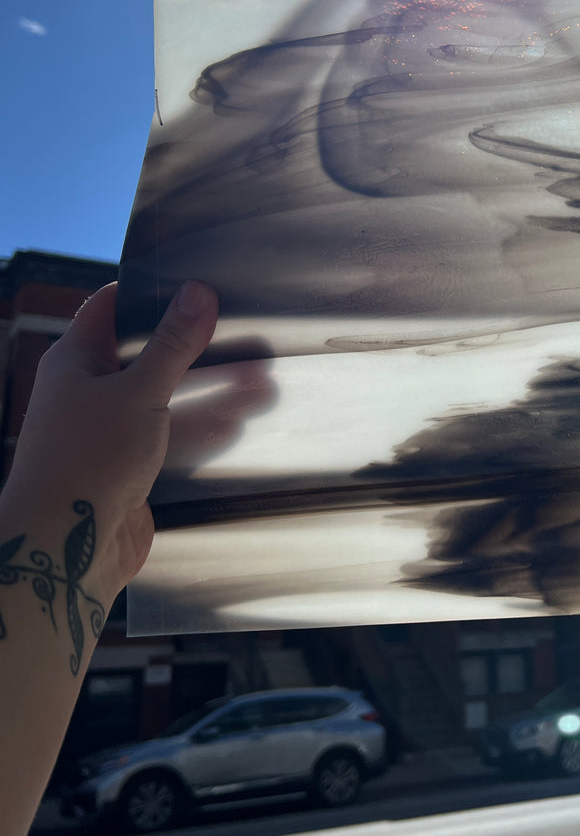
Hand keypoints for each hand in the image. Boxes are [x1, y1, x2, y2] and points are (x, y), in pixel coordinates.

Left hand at [2, 280, 217, 610]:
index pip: (111, 308)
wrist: (63, 550)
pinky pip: (168, 439)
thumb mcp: (138, 392)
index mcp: (76, 361)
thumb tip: (197, 293)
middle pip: (149, 356)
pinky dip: (199, 431)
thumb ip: (172, 344)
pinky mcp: (125, 468)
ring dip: (210, 394)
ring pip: (166, 400)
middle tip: (245, 340)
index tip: (193, 285)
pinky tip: (234, 427)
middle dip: (198, 350)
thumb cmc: (84, 464)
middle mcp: (88, 392)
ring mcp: (107, 431)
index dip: (150, 293)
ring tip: (260, 386)